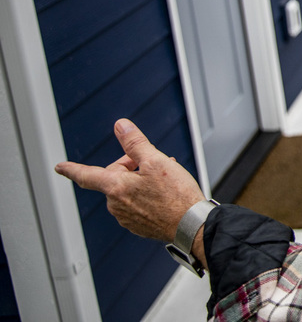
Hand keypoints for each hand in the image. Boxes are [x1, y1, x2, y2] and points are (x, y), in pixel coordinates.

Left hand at [55, 119, 205, 247]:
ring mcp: (126, 218)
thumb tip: (120, 126)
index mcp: (116, 187)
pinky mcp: (138, 226)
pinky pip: (137, 205)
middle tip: (156, 164)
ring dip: (142, 182)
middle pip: (116, 178)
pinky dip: (148, 197)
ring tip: (166, 180)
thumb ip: (135, 142)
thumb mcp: (156, 161)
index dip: (72, 169)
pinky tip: (166, 195)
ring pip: (128, 191)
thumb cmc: (176, 194)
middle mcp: (116, 205)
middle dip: (132, 167)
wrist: (191, 225)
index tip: (60, 168)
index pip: (87, 175)